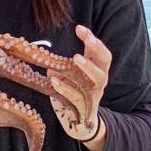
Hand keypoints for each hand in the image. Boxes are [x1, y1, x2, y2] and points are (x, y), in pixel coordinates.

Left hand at [51, 25, 110, 144]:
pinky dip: (65, 88)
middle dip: (97, 49)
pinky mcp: (87, 106)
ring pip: (98, 78)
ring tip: (75, 58)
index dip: (92, 39)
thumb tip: (45, 56)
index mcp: (97, 68)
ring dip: (88, 67)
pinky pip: (78, 96)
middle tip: (87, 39)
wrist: (80, 122)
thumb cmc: (75, 93)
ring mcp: (95, 92)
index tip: (79, 28)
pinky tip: (54, 80)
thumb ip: (62, 65)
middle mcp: (100, 79)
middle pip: (105, 60)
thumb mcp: (70, 76)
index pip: (99, 50)